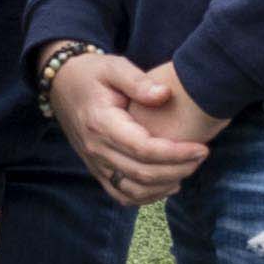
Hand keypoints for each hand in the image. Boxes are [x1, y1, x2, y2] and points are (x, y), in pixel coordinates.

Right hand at [52, 52, 222, 206]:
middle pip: (142, 174)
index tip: (201, 148)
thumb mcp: (114, 67)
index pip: (143, 150)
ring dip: (165, 186)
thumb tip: (165, 95)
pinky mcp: (96, 170)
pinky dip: (147, 196)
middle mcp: (96, 149)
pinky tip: (168, 183)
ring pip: (133, 191)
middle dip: (178, 169)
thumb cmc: (92, 74)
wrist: (61, 85)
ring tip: (188, 169)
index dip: (176, 153)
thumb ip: (139, 81)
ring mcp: (94, 163)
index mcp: (101, 123)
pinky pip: (121, 194)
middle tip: (202, 156)